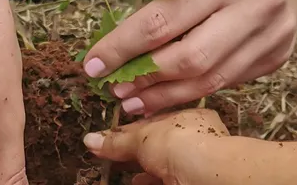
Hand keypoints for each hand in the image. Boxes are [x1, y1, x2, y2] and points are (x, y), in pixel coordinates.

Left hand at [83, 0, 296, 114]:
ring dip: (167, 96)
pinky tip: (170, 96)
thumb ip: (168, 4)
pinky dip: (196, 91)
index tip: (93, 64)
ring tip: (134, 102)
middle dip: (146, 80)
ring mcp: (272, 37)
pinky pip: (230, 81)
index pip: (162, 22)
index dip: (123, 48)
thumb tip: (121, 48)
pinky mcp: (280, 56)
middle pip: (190, 60)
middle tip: (114, 89)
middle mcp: (254, 10)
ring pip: (212, 80)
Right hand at [83, 108, 235, 184]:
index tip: (107, 136)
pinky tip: (134, 183)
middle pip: (157, 145)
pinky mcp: (188, 182)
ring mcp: (194, 164)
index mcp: (188, 119)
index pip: (154, 121)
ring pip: (162, 166)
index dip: (129, 128)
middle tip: (108, 155)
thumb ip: (118, 140)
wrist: (208, 175)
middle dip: (133, 151)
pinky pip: (163, 181)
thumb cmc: (179, 143)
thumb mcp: (143, 137)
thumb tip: (89, 139)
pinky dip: (147, 182)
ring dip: (140, 170)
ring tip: (119, 173)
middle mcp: (195, 140)